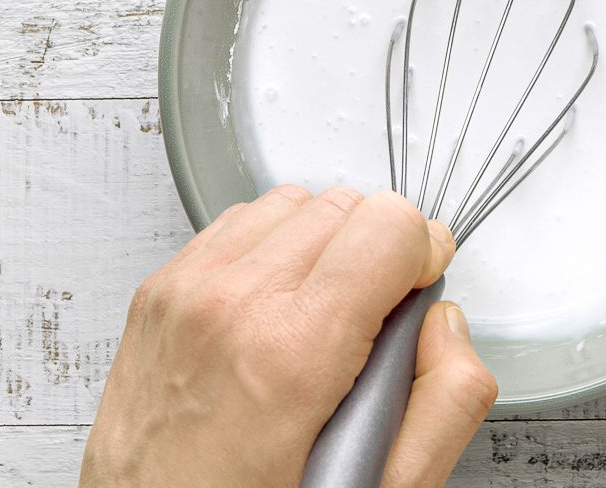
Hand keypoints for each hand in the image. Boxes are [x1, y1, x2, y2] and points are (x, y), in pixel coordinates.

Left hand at [80, 187, 497, 487]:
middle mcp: (231, 305)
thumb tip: (445, 326)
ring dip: (325, 243)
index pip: (389, 225)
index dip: (423, 254)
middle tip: (377, 314)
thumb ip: (446, 403)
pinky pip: (238, 223)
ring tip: (325, 309)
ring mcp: (186, 291)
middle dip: (378, 249)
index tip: (419, 287)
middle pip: (347, 205)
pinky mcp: (159, 291)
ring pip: (293, 203)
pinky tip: (279, 303)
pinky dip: (273, 247)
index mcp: (293, 353)